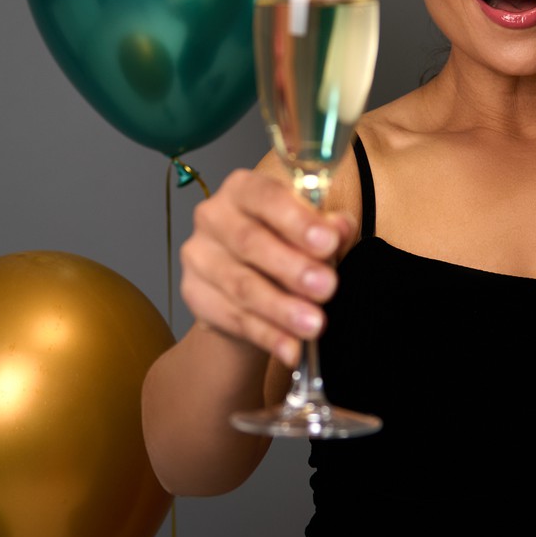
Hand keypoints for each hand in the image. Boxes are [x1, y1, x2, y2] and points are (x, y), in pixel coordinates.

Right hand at [180, 168, 356, 366]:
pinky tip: (291, 347)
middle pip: (250, 242)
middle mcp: (213, 216)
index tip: (328, 242)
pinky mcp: (194, 294)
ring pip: (241, 285)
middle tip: (327, 287)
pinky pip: (233, 318)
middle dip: (293, 268)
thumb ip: (329, 229)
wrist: (250, 290)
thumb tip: (341, 229)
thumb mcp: (312, 234)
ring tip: (314, 325)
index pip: (266, 196)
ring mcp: (199, 256)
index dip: (297, 220)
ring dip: (281, 308)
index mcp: (243, 189)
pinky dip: (267, 335)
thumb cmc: (285, 247)